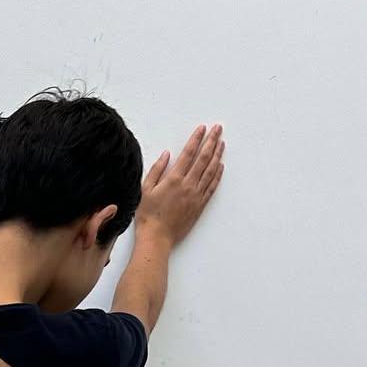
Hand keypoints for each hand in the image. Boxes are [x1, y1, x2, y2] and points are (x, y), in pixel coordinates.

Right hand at [136, 123, 224, 245]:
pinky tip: (220, 166)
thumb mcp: (145, 189)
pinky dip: (217, 175)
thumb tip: (166, 155)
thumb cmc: (148, 216)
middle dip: (211, 141)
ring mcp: (196, 195)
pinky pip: (212, 187)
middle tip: (218, 129)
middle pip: (203, 158)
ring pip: (210, 171)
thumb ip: (156, 170)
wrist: (157, 237)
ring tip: (222, 143)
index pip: (189, 153)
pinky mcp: (199, 205)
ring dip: (217, 155)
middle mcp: (188, 185)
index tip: (202, 128)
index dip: (196, 139)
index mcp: (174, 179)